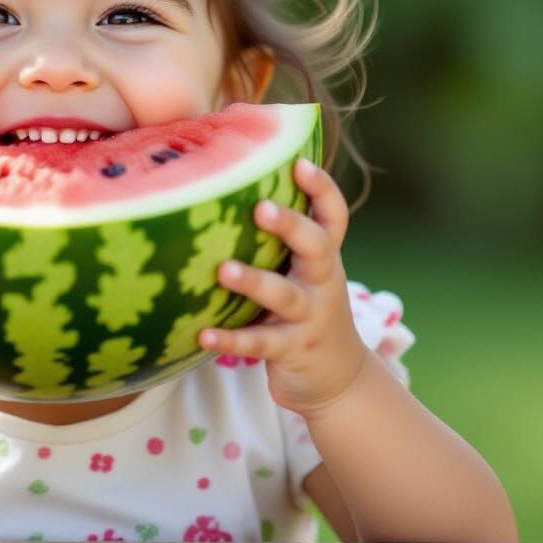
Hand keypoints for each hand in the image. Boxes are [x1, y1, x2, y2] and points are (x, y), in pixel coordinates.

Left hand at [197, 157, 368, 419]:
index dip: (322, 189)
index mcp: (324, 257)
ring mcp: (310, 318)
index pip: (333, 217)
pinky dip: (231, 340)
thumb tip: (222, 189)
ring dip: (255, 282)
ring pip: (285, 296)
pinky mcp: (292, 351)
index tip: (299, 163)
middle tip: (261, 207)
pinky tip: (203, 335)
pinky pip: (260, 344)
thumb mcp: (303, 272)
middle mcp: (322, 282)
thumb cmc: (305, 308)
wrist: (339, 379)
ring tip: (224, 270)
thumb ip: (279, 240)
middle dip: (291, 226)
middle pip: (317, 247)